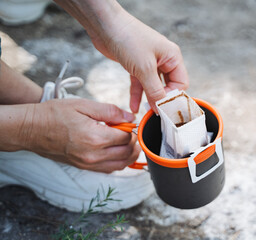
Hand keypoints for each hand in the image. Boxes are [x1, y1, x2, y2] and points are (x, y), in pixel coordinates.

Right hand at [22, 99, 139, 172]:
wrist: (31, 129)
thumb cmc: (54, 115)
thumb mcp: (84, 106)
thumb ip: (110, 111)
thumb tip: (130, 117)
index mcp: (95, 138)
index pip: (126, 137)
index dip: (131, 129)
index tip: (128, 122)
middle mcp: (93, 155)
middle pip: (127, 153)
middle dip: (133, 142)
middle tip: (130, 131)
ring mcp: (88, 164)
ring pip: (120, 165)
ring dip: (129, 154)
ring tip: (127, 142)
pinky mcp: (84, 168)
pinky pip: (109, 169)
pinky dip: (118, 161)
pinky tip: (116, 151)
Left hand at [88, 10, 188, 112]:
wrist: (105, 26)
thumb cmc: (129, 39)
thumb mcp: (145, 68)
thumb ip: (155, 90)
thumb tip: (161, 107)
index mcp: (172, 57)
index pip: (181, 83)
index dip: (173, 97)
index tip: (162, 107)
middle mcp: (164, 60)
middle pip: (168, 86)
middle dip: (161, 99)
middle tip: (154, 113)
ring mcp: (150, 63)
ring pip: (153, 87)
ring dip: (148, 99)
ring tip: (144, 113)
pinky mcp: (137, 66)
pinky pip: (140, 84)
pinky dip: (137, 94)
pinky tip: (133, 107)